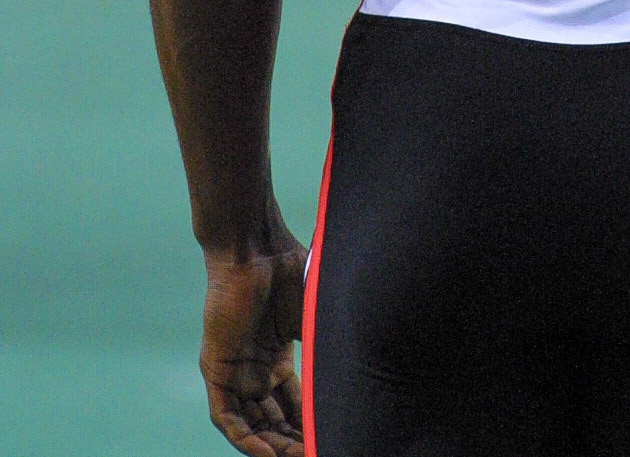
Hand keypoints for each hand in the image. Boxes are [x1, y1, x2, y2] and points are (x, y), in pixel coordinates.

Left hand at [201, 235, 307, 455]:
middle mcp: (254, 369)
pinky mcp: (215, 370)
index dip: (308, 423)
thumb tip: (359, 370)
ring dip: (272, 446)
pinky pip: (227, 417)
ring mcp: (234, 371)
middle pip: (273, 420)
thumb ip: (324, 345)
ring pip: (251, 425)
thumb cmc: (288, 270)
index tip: (328, 437)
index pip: (293, 403)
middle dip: (293, 440)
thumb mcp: (313, 317)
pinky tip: (268, 454)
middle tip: (316, 451)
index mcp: (277, 356)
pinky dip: (246, 439)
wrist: (256, 247)